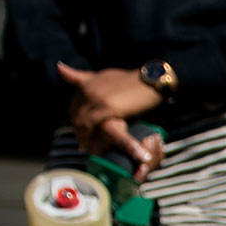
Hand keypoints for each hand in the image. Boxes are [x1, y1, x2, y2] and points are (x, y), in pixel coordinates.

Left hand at [57, 63, 164, 181]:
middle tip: (81, 141)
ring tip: (84, 147)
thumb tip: (93, 86)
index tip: (78, 128)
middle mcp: (89, 88)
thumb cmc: (138, 82)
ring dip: (80, 135)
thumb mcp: (114, 78)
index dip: (74, 116)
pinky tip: (89, 147)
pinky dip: (87, 137)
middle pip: (74, 112)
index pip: (74, 101)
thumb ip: (101, 83)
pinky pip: (89, 125)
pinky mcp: (105, 107)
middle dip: (76, 128)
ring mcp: (95, 97)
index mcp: (90, 81)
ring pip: (79, 120)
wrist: (151, 79)